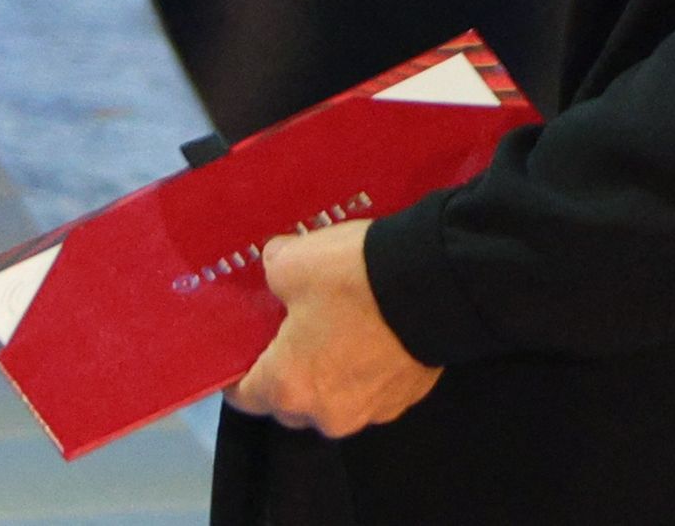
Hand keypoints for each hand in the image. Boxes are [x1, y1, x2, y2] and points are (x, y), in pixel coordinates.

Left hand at [230, 218, 440, 438]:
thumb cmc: (352, 280)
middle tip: (297, 331)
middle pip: (291, 403)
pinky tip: (380, 333)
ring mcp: (370, 410)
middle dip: (289, 373)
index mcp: (288, 387)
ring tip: (345, 331)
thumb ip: (271, 270)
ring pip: (336, 399)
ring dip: (334, 374)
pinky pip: (375, 388)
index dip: (239, 370)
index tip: (247, 346)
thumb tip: (275, 266)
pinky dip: (371, 368)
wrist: (435, 283)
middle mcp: (326, 414)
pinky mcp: (406, 398)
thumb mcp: (293, 260)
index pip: (243, 396)